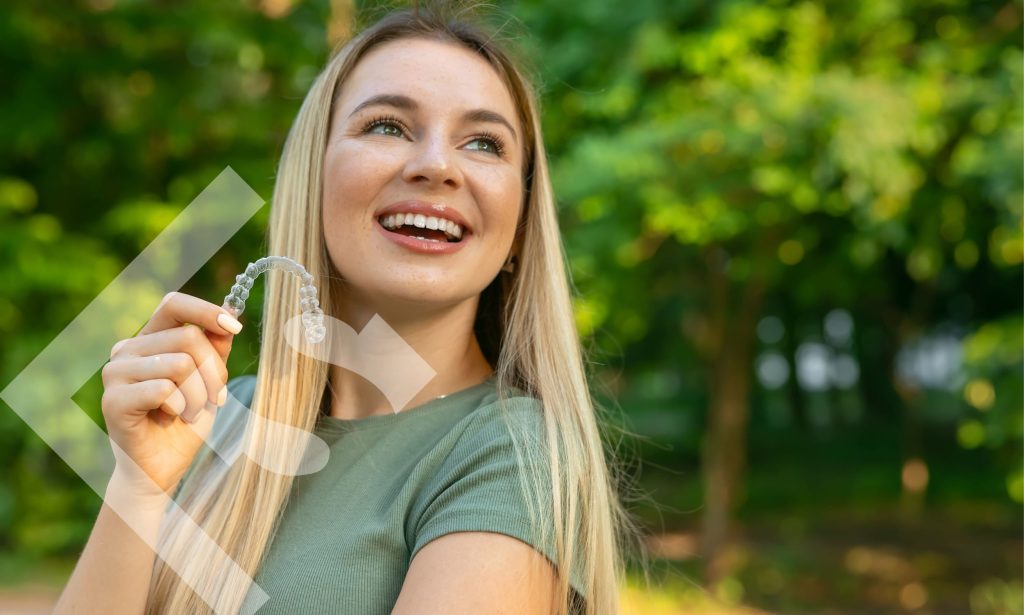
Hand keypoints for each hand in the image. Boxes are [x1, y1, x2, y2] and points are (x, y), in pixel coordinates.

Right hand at [101, 292, 242, 497]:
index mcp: (149, 338)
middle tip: (216, 398)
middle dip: (214, 371)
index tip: (235, 328)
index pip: (174, 304)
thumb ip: (215, 347)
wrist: (162, 467)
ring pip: (180, 363)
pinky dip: (181, 408)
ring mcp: (115, 374)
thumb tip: (231, 314)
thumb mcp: (209, 379)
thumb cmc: (185, 420)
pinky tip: (172, 419)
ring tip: (190, 412)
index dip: (207, 311)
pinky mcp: (113, 400)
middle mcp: (126, 349)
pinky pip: (165, 390)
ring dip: (199, 394)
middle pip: (188, 337)